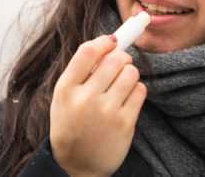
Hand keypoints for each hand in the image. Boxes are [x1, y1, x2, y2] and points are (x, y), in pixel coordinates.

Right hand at [50, 35, 146, 176]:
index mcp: (66, 89)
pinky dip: (137, 90)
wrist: (76, 165)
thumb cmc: (71, 124)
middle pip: (115, 59)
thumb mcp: (64, 97)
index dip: (104, 41)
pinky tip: (127, 98)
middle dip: (121, 56)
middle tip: (120, 63)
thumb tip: (112, 42)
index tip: (112, 41)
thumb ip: (81, 71)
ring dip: (130, 73)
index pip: (88, 51)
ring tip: (121, 84)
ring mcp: (106, 112)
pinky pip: (140, 91)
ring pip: (131, 72)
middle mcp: (85, 99)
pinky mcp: (125, 124)